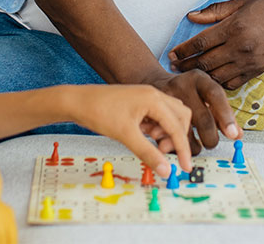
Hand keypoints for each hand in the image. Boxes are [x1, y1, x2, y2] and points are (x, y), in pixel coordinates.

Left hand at [65, 85, 193, 177]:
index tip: (185, 166)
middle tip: (161, 150)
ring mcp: (146, 97)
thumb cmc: (98, 111)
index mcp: (153, 99)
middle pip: (180, 117)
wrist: (78, 101)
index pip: (177, 126)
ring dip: (165, 132)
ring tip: (149, 141)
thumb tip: (165, 169)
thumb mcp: (125, 135)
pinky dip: (155, 128)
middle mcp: (153, 94)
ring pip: (170, 116)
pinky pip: (157, 116)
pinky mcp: (139, 102)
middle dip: (176, 136)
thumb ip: (148, 153)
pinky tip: (141, 134)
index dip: (183, 149)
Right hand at [147, 69, 240, 154]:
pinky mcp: (153, 114)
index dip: (225, 117)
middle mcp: (182, 86)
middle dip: (210, 138)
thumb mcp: (206, 94)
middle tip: (211, 142)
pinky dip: (176, 146)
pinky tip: (179, 143)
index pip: (215, 96)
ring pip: (185, 132)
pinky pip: (167, 137)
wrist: (156, 83)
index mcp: (199, 79)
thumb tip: (237, 134)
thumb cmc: (188, 91)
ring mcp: (165, 99)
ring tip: (196, 144)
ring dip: (193, 146)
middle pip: (202, 119)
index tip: (232, 135)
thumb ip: (222, 113)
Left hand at [168, 0, 263, 89]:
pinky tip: (211, 80)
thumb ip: (216, 11)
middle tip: (173, 67)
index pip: (201, 42)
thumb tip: (192, 16)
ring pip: (216, 76)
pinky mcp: (257, 71)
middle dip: (186, 66)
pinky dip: (219, 83)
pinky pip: (232, 83)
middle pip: (205, 62)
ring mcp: (249, 62)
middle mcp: (240, 47)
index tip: (172, 53)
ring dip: (200, 77)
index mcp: (235, 27)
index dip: (183, 50)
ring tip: (187, 75)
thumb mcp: (244, 2)